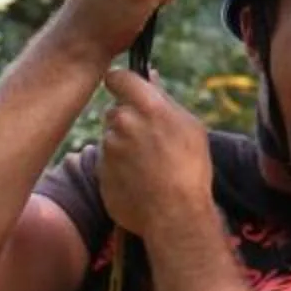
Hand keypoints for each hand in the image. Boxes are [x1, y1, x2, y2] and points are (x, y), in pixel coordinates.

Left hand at [98, 63, 211, 234]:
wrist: (175, 215)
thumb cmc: (190, 168)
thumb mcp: (189, 126)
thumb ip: (163, 99)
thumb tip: (149, 76)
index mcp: (146, 105)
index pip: (117, 77)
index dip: (122, 83)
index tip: (126, 89)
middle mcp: (121, 123)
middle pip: (115, 111)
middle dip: (127, 121)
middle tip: (149, 141)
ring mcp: (107, 149)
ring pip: (110, 139)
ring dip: (123, 147)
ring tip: (148, 167)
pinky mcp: (100, 173)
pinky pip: (107, 164)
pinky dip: (119, 170)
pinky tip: (139, 182)